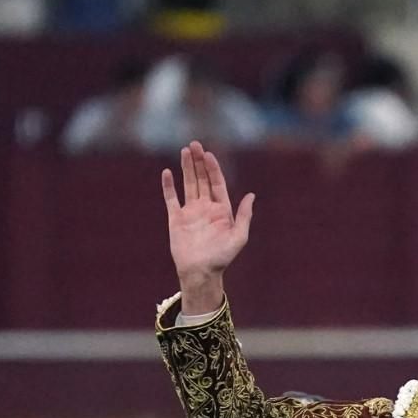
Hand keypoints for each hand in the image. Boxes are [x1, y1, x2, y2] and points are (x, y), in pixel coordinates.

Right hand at [162, 141, 254, 309]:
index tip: (208, 154)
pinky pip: (171, 199)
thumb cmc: (222, 258)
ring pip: (188, 184)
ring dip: (186, 167)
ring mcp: (190, 212)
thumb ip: (244, 216)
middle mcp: (206, 207)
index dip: (213, 168)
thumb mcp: (239, 237)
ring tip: (184, 151)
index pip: (217, 183)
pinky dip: (168, 186)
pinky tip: (167, 172)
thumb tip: (251, 195)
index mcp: (222, 209)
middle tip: (194, 144)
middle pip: (202, 179)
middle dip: (198, 162)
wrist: (200, 272)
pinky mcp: (176, 219)